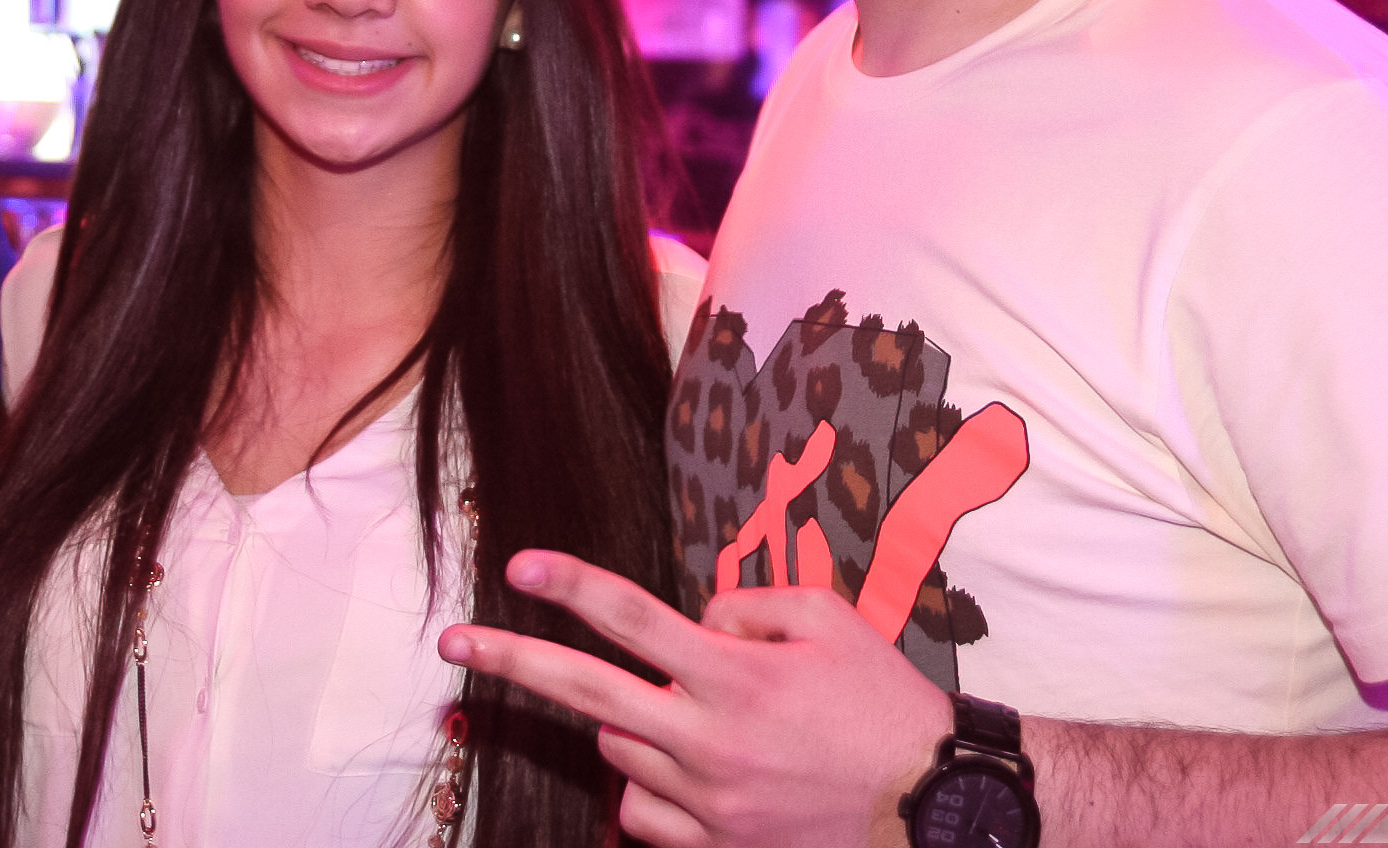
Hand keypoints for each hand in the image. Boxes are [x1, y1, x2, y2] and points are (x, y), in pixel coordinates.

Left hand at [440, 549, 951, 847]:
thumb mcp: (828, 620)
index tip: (519, 567)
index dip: (570, 588)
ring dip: (631, 721)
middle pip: (588, 693)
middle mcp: (709, 739)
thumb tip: (695, 621)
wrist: (933, 805)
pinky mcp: (716, 846)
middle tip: (454, 641)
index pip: (631, 620)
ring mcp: (708, 801)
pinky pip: (641, 812)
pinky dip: (648, 785)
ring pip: (619, 749)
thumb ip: (747, 607)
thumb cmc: (882, 702)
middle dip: (511, 663)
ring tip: (690, 715)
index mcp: (736, 675)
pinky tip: (687, 771)